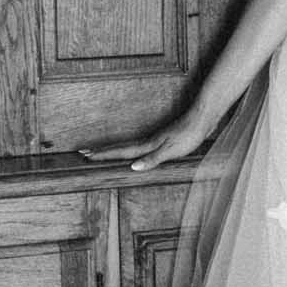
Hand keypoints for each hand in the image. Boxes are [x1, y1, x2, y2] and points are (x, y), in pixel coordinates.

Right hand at [78, 108, 212, 170]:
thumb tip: (133, 167)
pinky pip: (138, 146)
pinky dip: (128, 150)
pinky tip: (131, 152)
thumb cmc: (189, 136)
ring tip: (100, 152)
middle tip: (83, 152)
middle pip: (120, 147)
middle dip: (102, 151)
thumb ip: (152, 159)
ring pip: (128, 146)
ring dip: (113, 150)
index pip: (122, 152)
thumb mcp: (171, 150)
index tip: (86, 155)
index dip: (104, 155)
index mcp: (148, 145)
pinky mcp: (162, 139)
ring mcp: (154, 139)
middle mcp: (148, 141)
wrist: (203, 119)